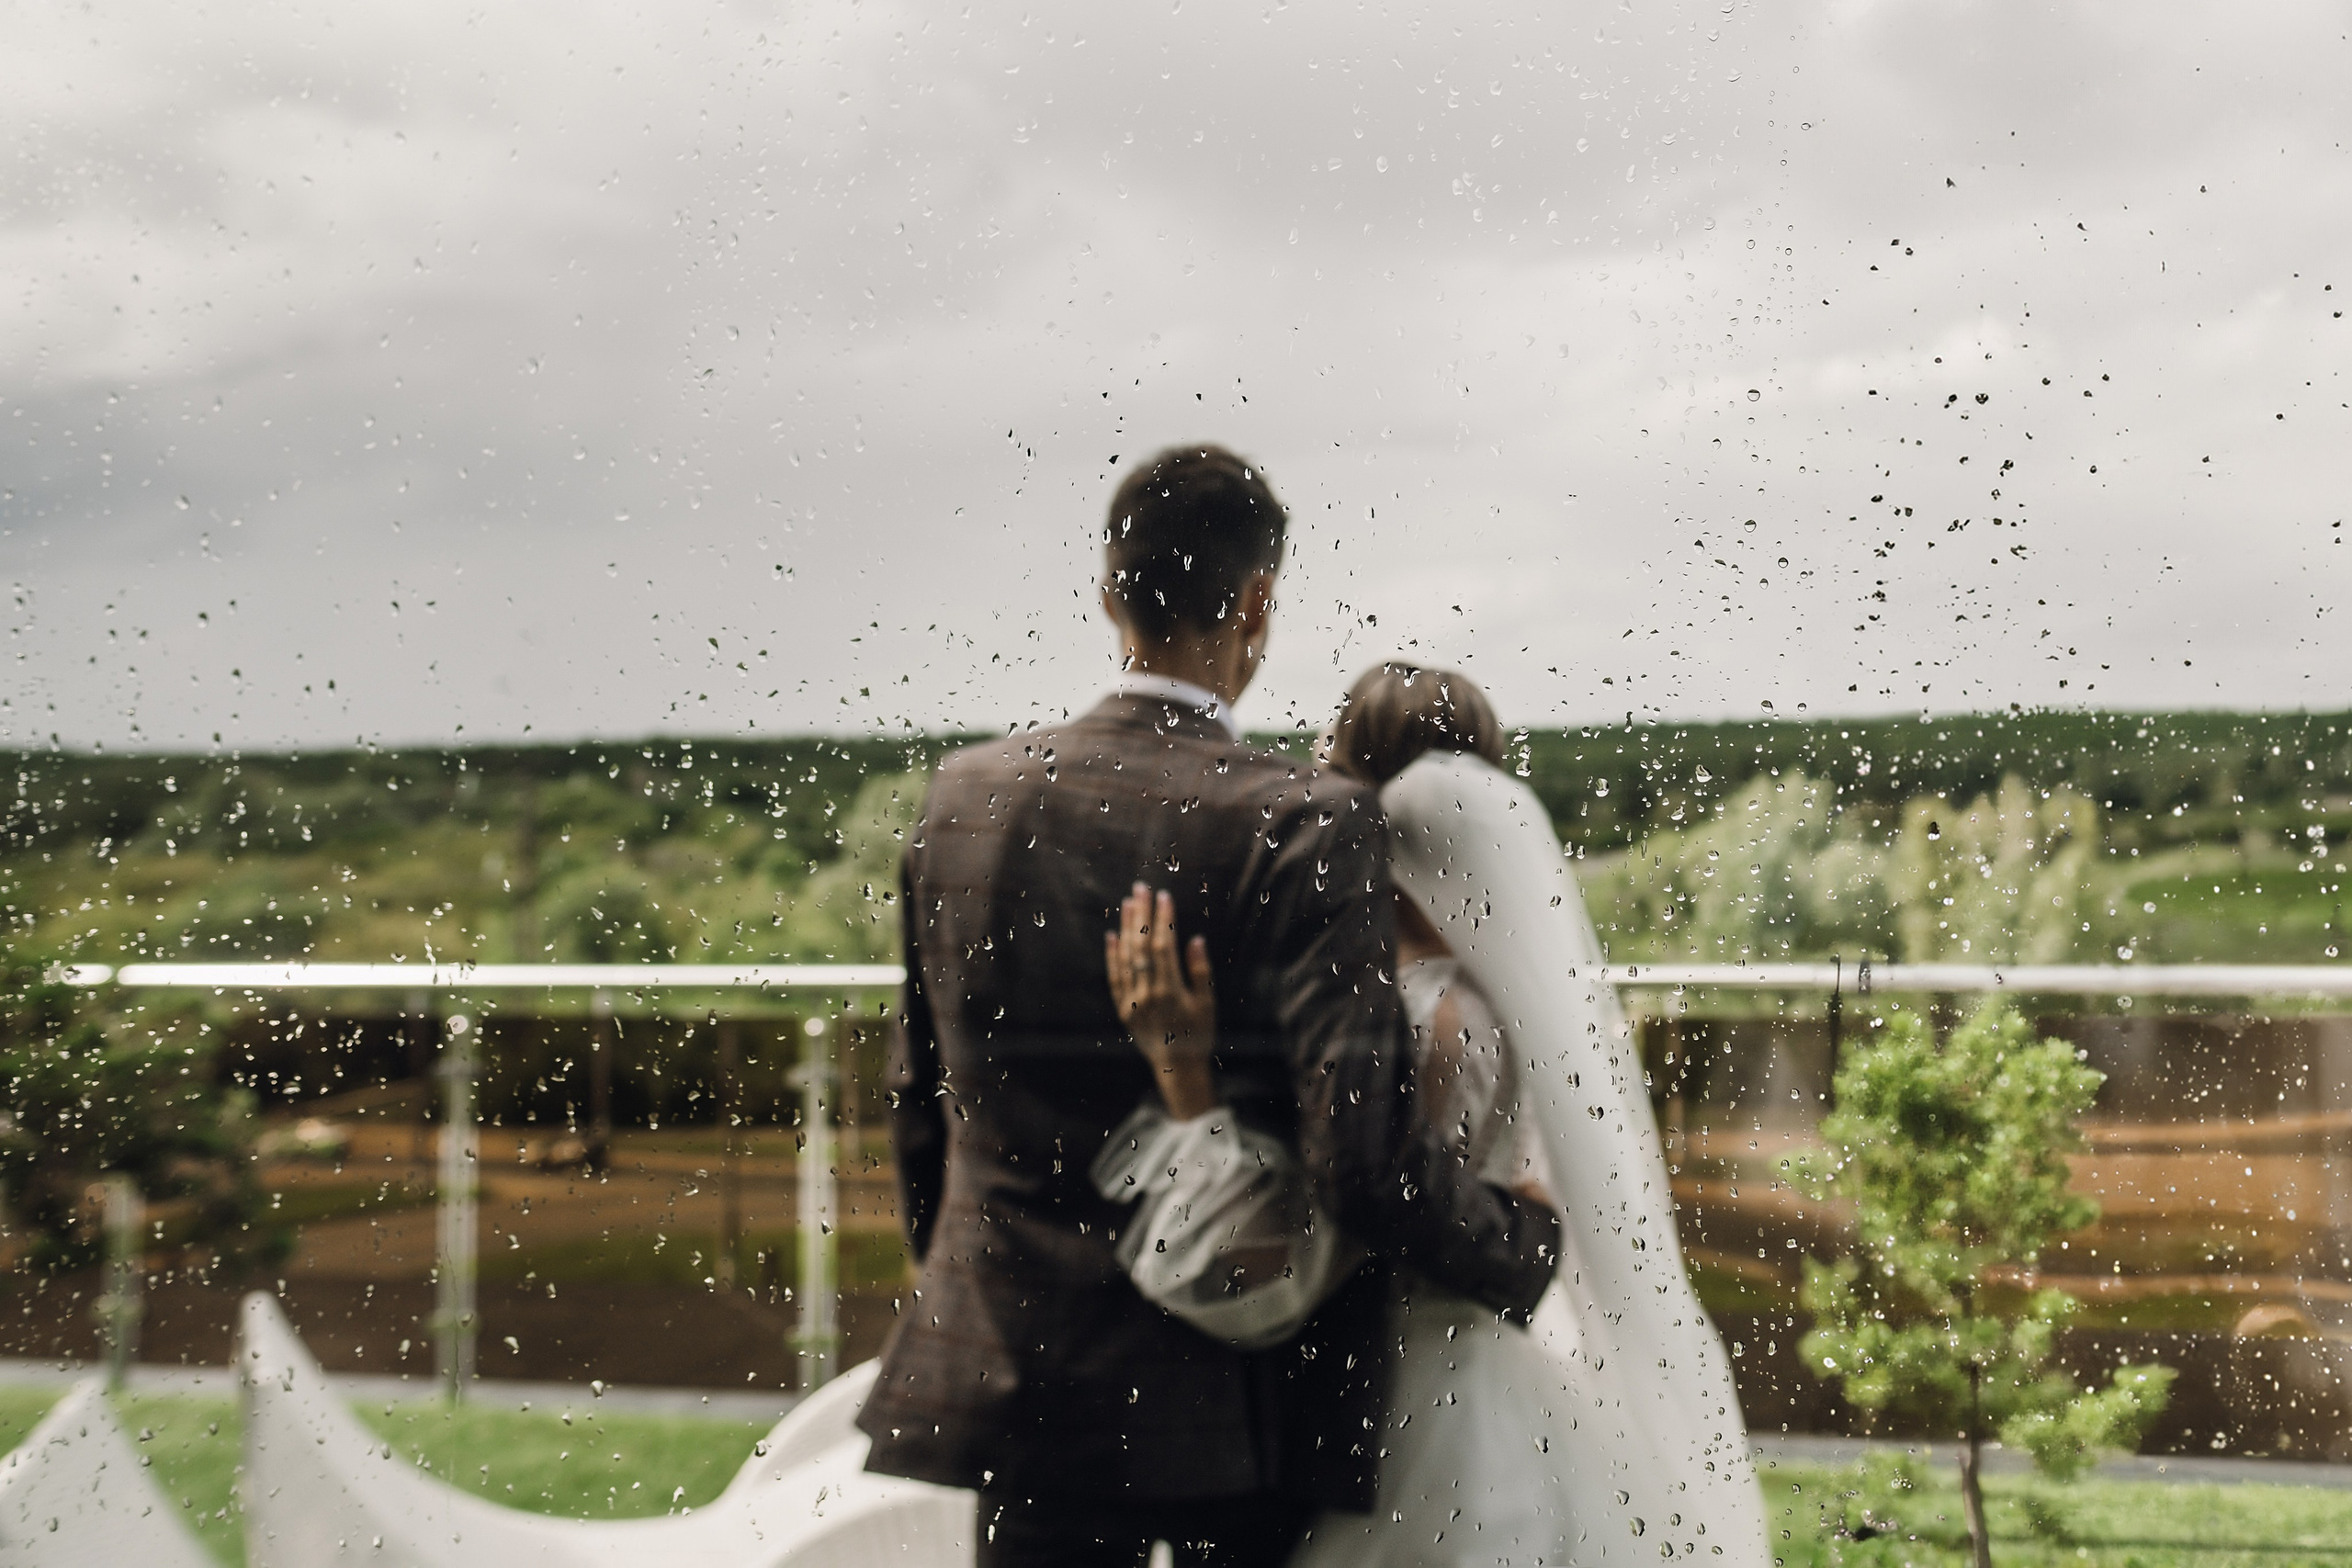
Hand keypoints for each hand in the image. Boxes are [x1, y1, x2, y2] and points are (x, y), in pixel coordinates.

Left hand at [1104, 885, 1220, 1119]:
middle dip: (1142, 915)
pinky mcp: (1122, 1009)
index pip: (1164, 946)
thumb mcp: (1207, 1004)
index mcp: (1170, 991)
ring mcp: (1131, 1002)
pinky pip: (1114, 978)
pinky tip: (1112, 935)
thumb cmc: (1198, 1035)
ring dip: (1127, 928)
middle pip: (1142, 947)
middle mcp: (1147, 994)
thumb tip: (1195, 939)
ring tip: (1128, 903)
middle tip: (1141, 888)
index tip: (1164, 896)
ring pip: (1126, 958)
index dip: (1164, 920)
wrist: (1177, 1068)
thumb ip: (1200, 971)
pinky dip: (1112, 956)